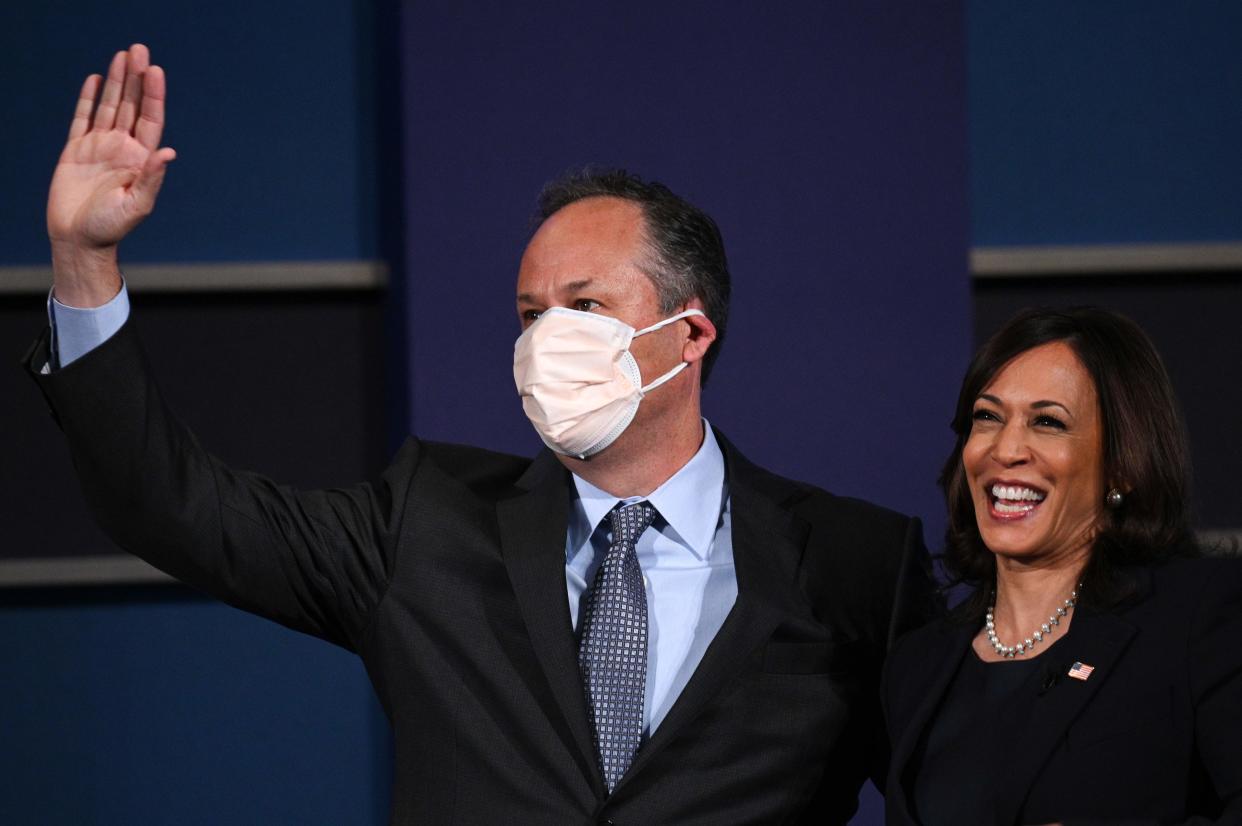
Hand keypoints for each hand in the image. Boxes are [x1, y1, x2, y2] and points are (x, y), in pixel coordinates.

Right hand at [47, 44, 175, 305]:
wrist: (79, 240)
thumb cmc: (111, 228)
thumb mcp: (137, 205)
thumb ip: (151, 178)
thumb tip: (168, 152)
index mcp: (141, 160)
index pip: (151, 120)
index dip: (154, 95)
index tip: (156, 71)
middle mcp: (123, 149)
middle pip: (132, 106)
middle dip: (136, 78)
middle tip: (139, 48)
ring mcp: (100, 147)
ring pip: (110, 106)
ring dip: (116, 81)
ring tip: (122, 55)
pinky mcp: (76, 151)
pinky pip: (82, 118)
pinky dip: (89, 99)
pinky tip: (97, 80)